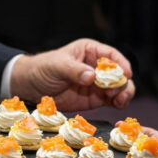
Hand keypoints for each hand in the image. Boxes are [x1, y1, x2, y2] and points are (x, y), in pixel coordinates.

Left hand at [9, 38, 135, 110]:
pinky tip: (118, 105)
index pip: (111, 55)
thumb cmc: (43, 68)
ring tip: (119, 101)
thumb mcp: (58, 66)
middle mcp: (98, 67)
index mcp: (90, 51)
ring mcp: (98, 84)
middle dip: (123, 82)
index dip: (121, 63)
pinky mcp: (96, 99)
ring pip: (119, 88)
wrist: (30, 86)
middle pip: (119, 73)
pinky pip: (112, 100)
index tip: (126, 73)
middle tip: (118, 92)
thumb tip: (92, 77)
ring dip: (123, 93)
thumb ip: (75, 70)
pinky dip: (118, 103)